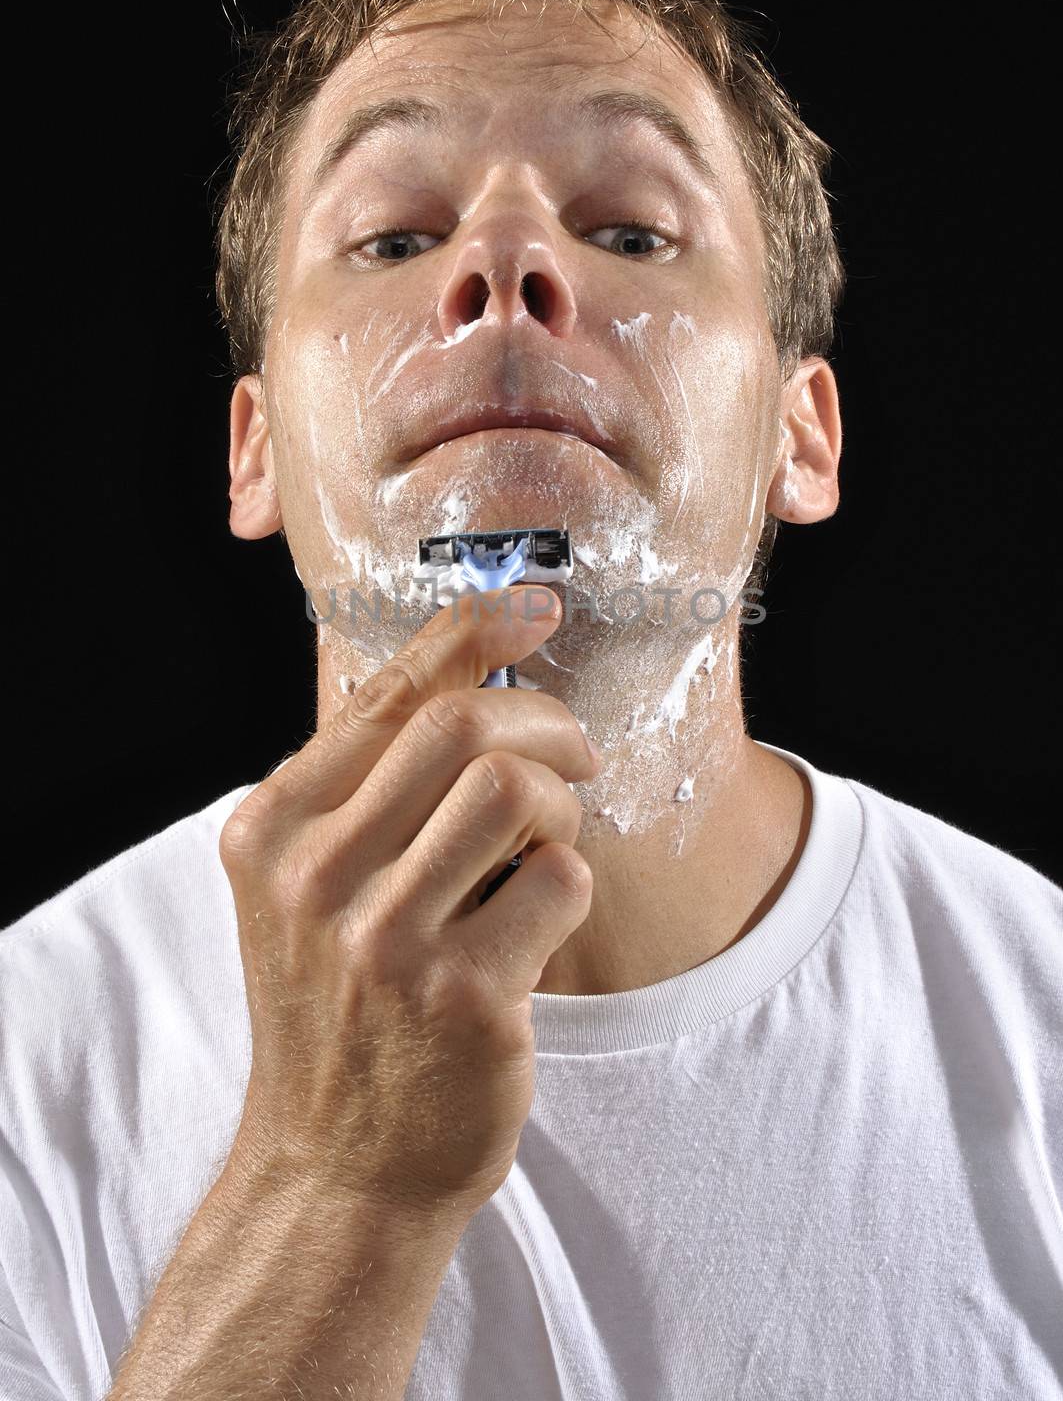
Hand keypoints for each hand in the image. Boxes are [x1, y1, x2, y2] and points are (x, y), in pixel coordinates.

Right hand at [218, 585, 599, 1225]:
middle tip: (575, 751)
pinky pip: (562, 877)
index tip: (532, 604)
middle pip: (462, 725)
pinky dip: (573, 878)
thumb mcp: (309, 889)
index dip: (470, 632)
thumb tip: (474, 669)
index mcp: (271, 829)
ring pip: (516, 788)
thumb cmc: (341, 1008)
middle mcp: (314, 875)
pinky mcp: (464, 996)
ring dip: (563, 800)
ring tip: (553, 839)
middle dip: (544, 718)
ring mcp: (386, 940)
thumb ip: (368, 789)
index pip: (384, 693)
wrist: (338, 1167)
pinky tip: (544, 914)